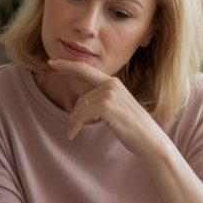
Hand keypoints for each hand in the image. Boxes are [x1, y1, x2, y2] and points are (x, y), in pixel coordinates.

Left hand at [47, 58, 169, 158]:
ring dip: (75, 122)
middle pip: (80, 98)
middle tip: (73, 128)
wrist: (151, 141)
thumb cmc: (133, 128)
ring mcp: (110, 94)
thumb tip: (80, 104)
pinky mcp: (107, 107)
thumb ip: (101, 100)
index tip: (51, 62)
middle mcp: (111, 84)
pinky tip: (73, 135)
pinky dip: (75, 126)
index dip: (67, 65)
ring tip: (76, 132)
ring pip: (79, 107)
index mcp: (113, 82)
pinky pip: (81, 115)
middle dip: (75, 114)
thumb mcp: (117, 108)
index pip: (85, 69)